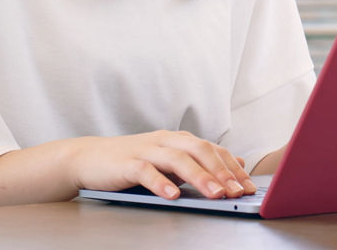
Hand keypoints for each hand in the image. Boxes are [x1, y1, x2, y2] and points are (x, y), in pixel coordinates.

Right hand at [68, 130, 256, 200]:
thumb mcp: (169, 161)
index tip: (249, 186)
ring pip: (178, 160)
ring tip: (215, 193)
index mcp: (179, 140)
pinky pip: (147, 171)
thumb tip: (235, 164)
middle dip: (222, 171)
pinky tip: (173, 195)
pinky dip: (161, 182)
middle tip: (237, 191)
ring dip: (200, 177)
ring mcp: (146, 150)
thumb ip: (199, 162)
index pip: (213, 150)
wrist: (88, 158)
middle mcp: (166, 141)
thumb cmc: (131, 162)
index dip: (232, 167)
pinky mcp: (127, 163)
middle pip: (200, 151)